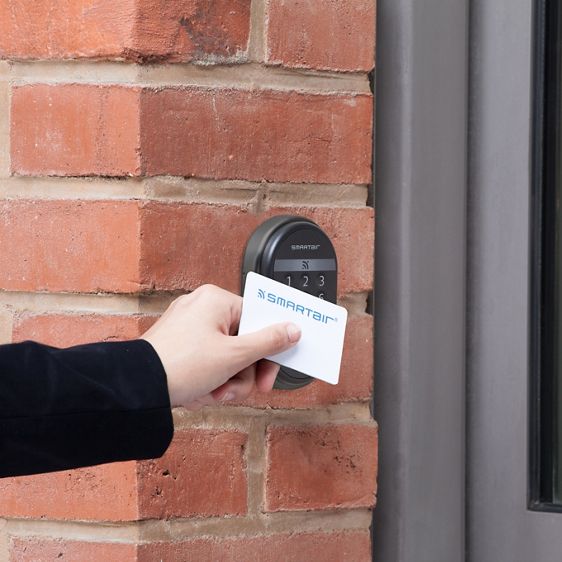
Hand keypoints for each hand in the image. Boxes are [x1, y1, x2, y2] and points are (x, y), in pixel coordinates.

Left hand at [141, 284, 300, 408]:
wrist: (138, 388)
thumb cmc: (178, 365)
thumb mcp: (234, 355)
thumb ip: (269, 342)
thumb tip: (291, 329)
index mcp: (216, 300)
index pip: (258, 321)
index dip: (267, 350)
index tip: (271, 370)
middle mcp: (202, 308)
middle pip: (243, 342)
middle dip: (242, 373)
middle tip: (240, 388)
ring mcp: (189, 327)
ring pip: (226, 356)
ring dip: (227, 381)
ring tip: (215, 393)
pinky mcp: (179, 345)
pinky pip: (208, 362)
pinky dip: (210, 380)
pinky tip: (201, 392)